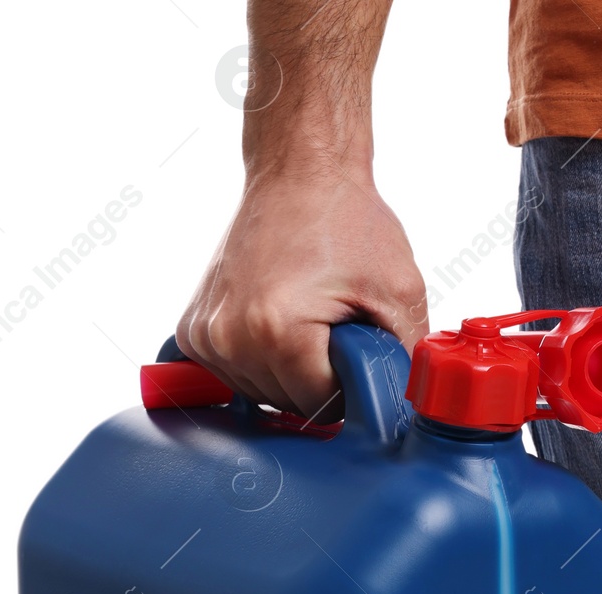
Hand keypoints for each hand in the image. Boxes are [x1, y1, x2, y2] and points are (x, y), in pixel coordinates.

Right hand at [176, 170, 428, 419]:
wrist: (299, 172)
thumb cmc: (348, 223)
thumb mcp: (400, 292)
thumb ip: (406, 360)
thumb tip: (407, 413)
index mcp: (277, 331)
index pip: (323, 406)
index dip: (350, 384)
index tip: (355, 344)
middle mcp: (230, 337)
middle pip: (290, 404)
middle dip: (320, 377)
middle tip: (332, 322)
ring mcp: (205, 336)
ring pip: (263, 395)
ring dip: (291, 372)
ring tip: (305, 318)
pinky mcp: (194, 331)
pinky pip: (237, 376)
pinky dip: (262, 360)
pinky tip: (277, 321)